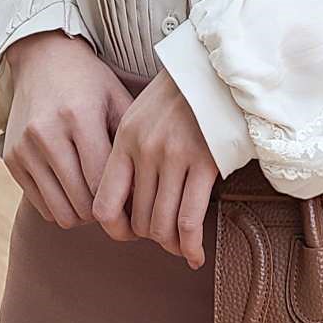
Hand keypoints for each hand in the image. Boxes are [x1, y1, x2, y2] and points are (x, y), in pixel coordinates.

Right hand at [1, 31, 133, 228]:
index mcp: (80, 117)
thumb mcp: (118, 99)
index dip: (123, 204)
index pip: (102, 182)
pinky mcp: (11, 159)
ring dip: (83, 214)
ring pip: (60, 211)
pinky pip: (41, 205)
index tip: (137, 208)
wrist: (42, 58)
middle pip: (81, 202)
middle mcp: (47, 134)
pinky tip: (77, 191)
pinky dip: (61, 206)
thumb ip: (132, 142)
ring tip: (99, 201)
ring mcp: (25, 148)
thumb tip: (150, 192)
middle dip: (105, 213)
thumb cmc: (90, 81)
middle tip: (121, 208)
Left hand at [93, 69, 218, 268]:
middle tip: (163, 236)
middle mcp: (145, 151)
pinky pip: (190, 219)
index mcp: (125, 140)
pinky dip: (190, 245)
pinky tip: (194, 255)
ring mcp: (174, 157)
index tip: (130, 233)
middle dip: (150, 236)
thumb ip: (129, 151)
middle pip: (137, 219)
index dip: (115, 230)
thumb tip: (127, 197)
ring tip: (179, 247)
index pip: (104, 204)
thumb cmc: (181, 94)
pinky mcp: (205, 162)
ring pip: (162, 224)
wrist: (218, 67)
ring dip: (171, 244)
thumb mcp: (142, 114)